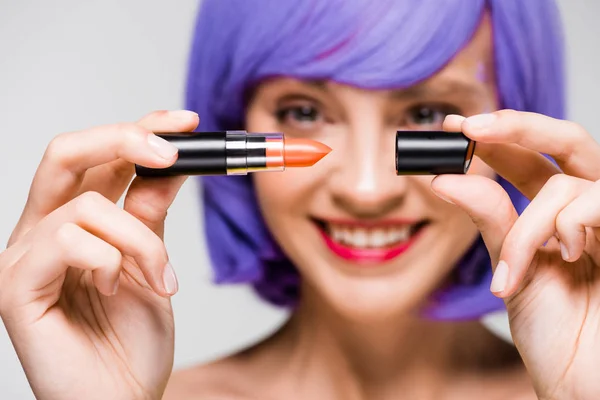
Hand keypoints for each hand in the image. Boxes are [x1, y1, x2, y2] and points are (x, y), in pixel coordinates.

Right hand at [0, 110, 198, 399]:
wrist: (123, 399)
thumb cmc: (132, 342)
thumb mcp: (152, 262)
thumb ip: (150, 213)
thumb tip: (170, 164)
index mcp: (75, 223)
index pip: (99, 157)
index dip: (140, 129)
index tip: (187, 122)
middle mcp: (42, 231)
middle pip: (66, 152)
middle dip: (125, 139)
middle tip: (172, 152)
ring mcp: (24, 258)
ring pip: (86, 203)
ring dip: (141, 238)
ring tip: (159, 279)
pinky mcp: (15, 287)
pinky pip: (68, 241)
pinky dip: (112, 261)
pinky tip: (117, 291)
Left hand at [431, 110, 599, 399]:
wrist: (581, 382)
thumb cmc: (554, 332)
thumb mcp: (511, 269)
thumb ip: (489, 221)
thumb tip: (446, 177)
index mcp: (559, 218)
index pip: (530, 162)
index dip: (495, 138)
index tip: (451, 128)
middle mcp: (589, 213)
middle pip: (567, 141)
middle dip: (518, 128)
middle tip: (471, 129)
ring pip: (567, 184)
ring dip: (528, 225)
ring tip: (513, 271)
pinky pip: (594, 203)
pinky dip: (564, 227)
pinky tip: (563, 258)